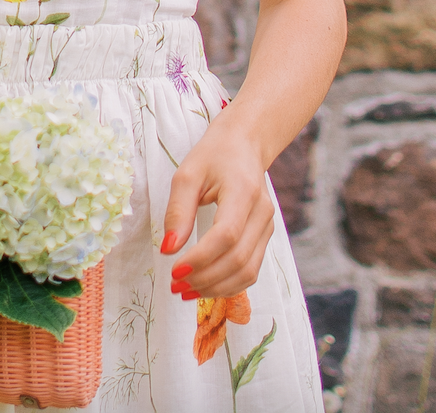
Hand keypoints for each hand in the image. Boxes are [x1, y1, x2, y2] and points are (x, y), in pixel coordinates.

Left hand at [160, 107, 274, 300]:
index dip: (201, 258)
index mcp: (243, 190)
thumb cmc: (214, 155)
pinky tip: (204, 285)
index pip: (226, 235)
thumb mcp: (188, 174)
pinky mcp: (265, 236)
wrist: (245, 144)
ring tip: (186, 291)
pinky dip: (228, 284)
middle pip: (237, 259)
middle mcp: (262, 212)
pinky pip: (251, 269)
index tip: (174, 271)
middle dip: (204, 279)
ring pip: (247, 271)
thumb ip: (178, 210)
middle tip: (175, 286)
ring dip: (216, 288)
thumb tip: (168, 249)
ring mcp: (267, 226)